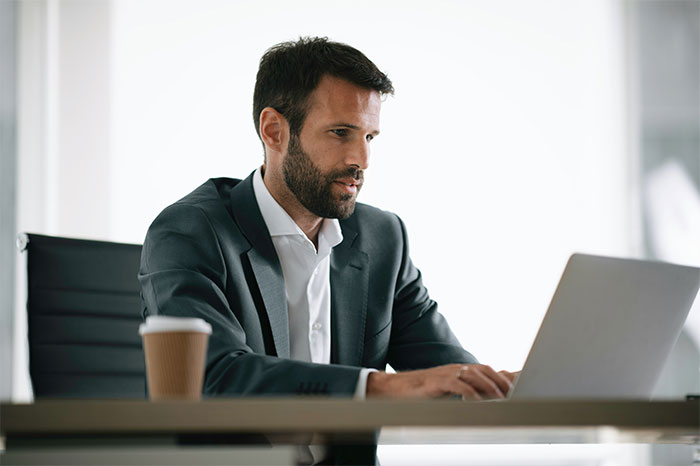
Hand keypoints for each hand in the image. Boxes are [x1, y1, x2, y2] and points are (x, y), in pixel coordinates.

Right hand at [367, 364, 515, 399]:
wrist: (396, 389)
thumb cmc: (422, 391)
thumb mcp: (447, 390)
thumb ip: (464, 391)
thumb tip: (483, 399)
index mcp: (459, 370)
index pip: (486, 369)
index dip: (502, 376)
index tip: (517, 385)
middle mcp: (454, 369)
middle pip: (482, 369)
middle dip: (499, 380)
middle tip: (513, 392)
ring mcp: (445, 374)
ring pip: (471, 375)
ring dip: (487, 386)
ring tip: (499, 397)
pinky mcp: (435, 382)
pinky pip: (455, 384)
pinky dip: (467, 392)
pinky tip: (474, 400)